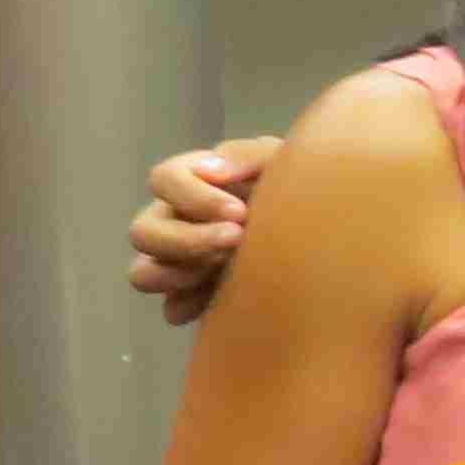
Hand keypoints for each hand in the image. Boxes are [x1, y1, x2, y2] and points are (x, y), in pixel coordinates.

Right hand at [127, 137, 283, 324]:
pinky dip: (195, 305)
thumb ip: (245, 156)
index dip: (194, 196)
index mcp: (188, 182)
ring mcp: (176, 261)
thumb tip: (210, 169)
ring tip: (225, 269)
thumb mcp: (278, 162)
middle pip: (143, 233)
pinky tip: (231, 299)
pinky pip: (173, 308)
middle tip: (237, 241)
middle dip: (188, 240)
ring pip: (143, 273)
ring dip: (179, 274)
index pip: (162, 180)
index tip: (239, 211)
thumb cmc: (295, 187)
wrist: (321, 234)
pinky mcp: (193, 295)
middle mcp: (172, 220)